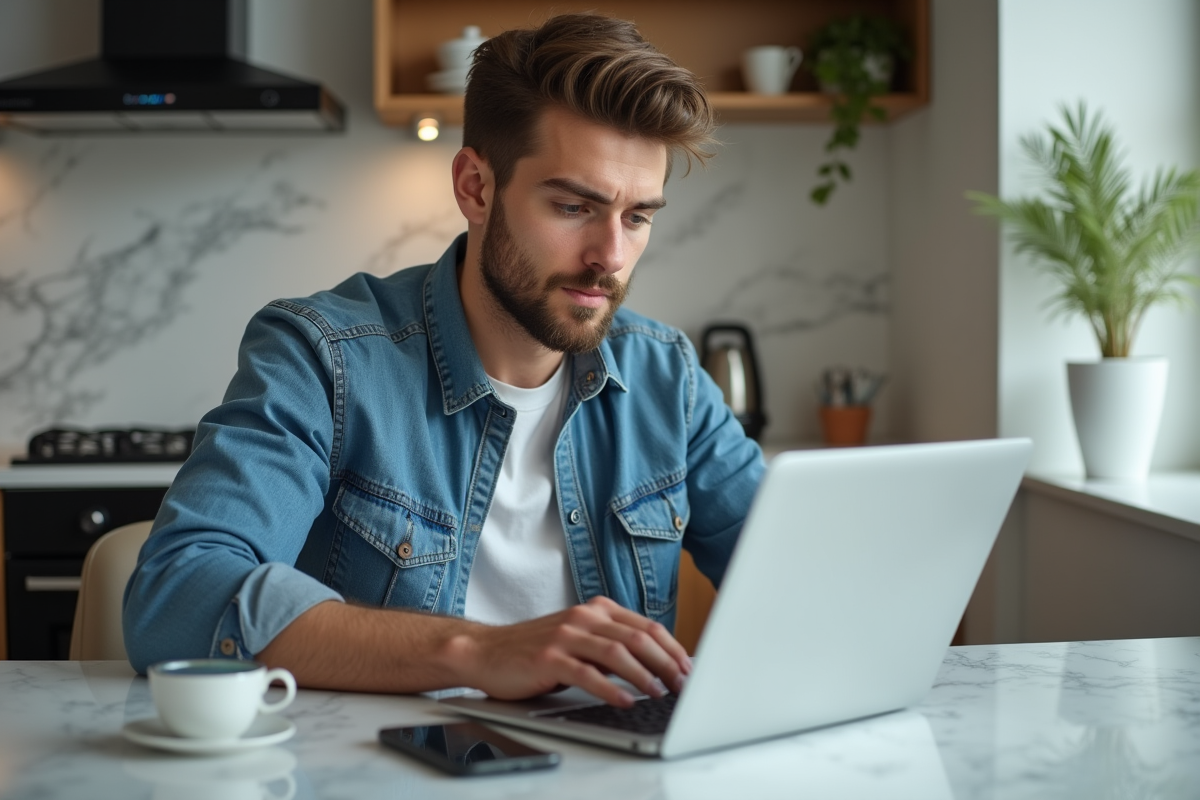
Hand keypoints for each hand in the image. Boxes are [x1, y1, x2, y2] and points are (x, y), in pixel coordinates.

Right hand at [456, 596, 692, 706]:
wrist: (487, 651)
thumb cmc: (536, 650)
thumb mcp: (579, 639)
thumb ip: (610, 645)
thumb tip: (655, 666)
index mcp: (596, 609)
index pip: (646, 626)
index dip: (672, 648)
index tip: (688, 669)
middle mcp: (584, 617)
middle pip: (638, 637)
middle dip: (666, 662)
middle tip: (682, 684)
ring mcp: (566, 635)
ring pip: (617, 652)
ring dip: (643, 675)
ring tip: (659, 693)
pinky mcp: (550, 657)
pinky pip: (587, 673)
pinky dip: (610, 689)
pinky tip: (624, 701)